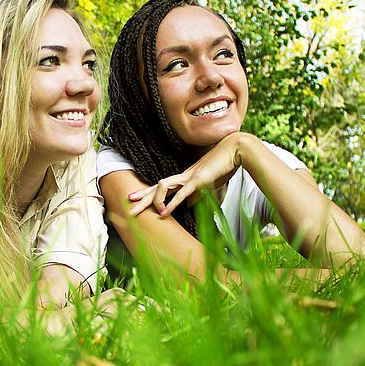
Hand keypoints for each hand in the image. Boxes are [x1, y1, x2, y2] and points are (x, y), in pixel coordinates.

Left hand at [127, 133, 245, 216]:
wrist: (236, 150)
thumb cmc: (226, 166)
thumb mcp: (210, 185)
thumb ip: (198, 195)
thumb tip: (188, 207)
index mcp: (185, 177)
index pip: (161, 186)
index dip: (147, 193)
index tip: (134, 198)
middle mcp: (183, 176)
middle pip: (156, 187)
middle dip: (142, 198)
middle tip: (128, 208)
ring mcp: (189, 177)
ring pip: (163, 187)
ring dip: (155, 201)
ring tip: (152, 215)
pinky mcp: (198, 180)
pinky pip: (181, 193)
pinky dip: (172, 204)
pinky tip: (164, 213)